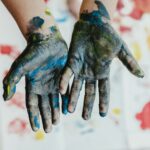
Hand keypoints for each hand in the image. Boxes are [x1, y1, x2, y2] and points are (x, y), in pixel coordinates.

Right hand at [3, 28, 68, 132]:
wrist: (47, 40)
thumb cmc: (33, 52)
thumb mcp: (20, 67)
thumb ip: (12, 81)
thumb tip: (4, 98)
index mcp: (33, 85)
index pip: (32, 105)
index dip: (34, 116)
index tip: (37, 128)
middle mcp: (44, 86)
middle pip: (44, 105)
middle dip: (46, 117)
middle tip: (50, 129)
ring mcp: (54, 82)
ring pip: (55, 101)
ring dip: (56, 112)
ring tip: (58, 122)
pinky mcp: (64, 77)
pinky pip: (65, 92)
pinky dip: (66, 101)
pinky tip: (68, 110)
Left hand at [60, 1, 143, 119]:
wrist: (94, 24)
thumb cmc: (108, 35)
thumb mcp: (120, 49)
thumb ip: (128, 62)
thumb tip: (141, 75)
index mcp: (102, 72)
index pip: (104, 90)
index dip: (103, 101)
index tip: (102, 114)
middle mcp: (91, 73)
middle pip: (89, 92)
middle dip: (86, 104)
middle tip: (84, 117)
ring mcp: (80, 69)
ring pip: (76, 86)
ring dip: (73, 98)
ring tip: (69, 110)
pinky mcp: (71, 62)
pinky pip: (66, 74)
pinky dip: (64, 82)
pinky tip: (62, 91)